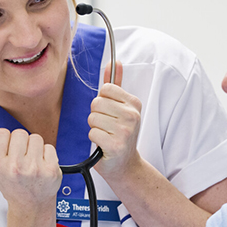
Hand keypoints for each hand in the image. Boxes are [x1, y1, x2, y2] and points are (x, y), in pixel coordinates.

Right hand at [0, 127, 61, 210]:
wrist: (30, 204)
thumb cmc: (10, 184)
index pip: (1, 133)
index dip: (5, 140)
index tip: (7, 149)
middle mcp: (15, 167)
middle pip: (19, 133)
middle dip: (20, 142)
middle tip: (20, 155)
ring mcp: (35, 169)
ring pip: (35, 138)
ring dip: (34, 146)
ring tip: (31, 160)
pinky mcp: (51, 170)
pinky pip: (49, 147)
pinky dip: (46, 153)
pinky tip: (41, 164)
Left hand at [88, 61, 143, 177]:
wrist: (125, 164)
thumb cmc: (120, 134)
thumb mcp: (121, 108)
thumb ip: (115, 84)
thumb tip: (114, 62)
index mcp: (134, 103)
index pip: (106, 89)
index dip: (102, 101)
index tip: (110, 113)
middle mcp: (132, 115)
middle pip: (97, 103)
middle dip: (97, 115)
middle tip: (107, 126)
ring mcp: (125, 131)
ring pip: (92, 118)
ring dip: (95, 128)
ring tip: (105, 135)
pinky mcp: (115, 145)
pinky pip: (92, 133)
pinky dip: (94, 139)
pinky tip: (103, 144)